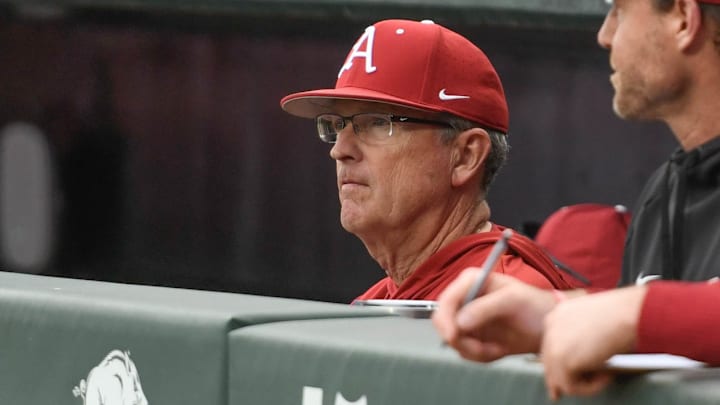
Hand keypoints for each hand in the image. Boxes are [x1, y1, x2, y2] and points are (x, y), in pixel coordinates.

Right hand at [433, 269, 557, 361]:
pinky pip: (464, 351)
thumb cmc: (535, 306)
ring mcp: (467, 318)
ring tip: (497, 348)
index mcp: (471, 281)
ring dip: (474, 350)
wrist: (547, 327)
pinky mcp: (472, 336)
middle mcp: (465, 298)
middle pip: (443, 322)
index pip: (446, 299)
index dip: (445, 319)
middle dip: (461, 339)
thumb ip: (485, 308)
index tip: (453, 336)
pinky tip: (497, 349)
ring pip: (453, 340)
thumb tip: (460, 322)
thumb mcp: (512, 300)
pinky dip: (480, 356)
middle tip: (480, 348)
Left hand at [541, 285, 647, 399]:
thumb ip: (581, 336)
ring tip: (606, 376)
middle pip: (550, 363)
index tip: (575, 373)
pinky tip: (607, 376)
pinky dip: (590, 388)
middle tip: (580, 385)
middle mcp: (550, 328)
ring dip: (582, 383)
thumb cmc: (620, 314)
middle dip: (564, 377)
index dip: (562, 362)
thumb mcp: (593, 321)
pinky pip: (571, 387)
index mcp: (556, 316)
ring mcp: (553, 344)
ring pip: (558, 378)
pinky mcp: (562, 360)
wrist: (628, 312)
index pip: (551, 346)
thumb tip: (581, 361)